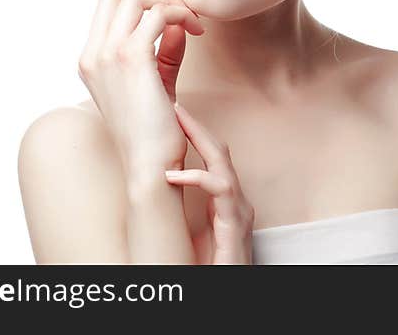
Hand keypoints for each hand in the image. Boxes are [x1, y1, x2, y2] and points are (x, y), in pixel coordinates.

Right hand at [77, 0, 204, 176]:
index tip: (171, 10)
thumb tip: (177, 25)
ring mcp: (108, 55)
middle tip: (183, 9)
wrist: (150, 166)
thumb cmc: (155, 132)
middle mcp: (93, 54)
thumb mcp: (155, 84)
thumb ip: (163, 53)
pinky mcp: (132, 58)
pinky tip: (197, 31)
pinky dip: (181, 14)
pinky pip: (159, 14)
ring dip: (169, 0)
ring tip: (192, 20)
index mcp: (91, 59)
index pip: (107, 2)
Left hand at [164, 102, 254, 264]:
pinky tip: (174, 174)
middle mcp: (236, 202)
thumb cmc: (208, 268)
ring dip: (199, 139)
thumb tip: (159, 188)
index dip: (196, 135)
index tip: (177, 117)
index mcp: (226, 203)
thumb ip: (185, 210)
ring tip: (179, 122)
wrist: (220, 289)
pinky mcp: (235, 224)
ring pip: (222, 163)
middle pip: (220, 152)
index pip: (213, 159)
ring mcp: (238, 212)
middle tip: (176, 107)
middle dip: (197, 127)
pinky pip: (220, 189)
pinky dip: (196, 176)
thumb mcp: (194, 233)